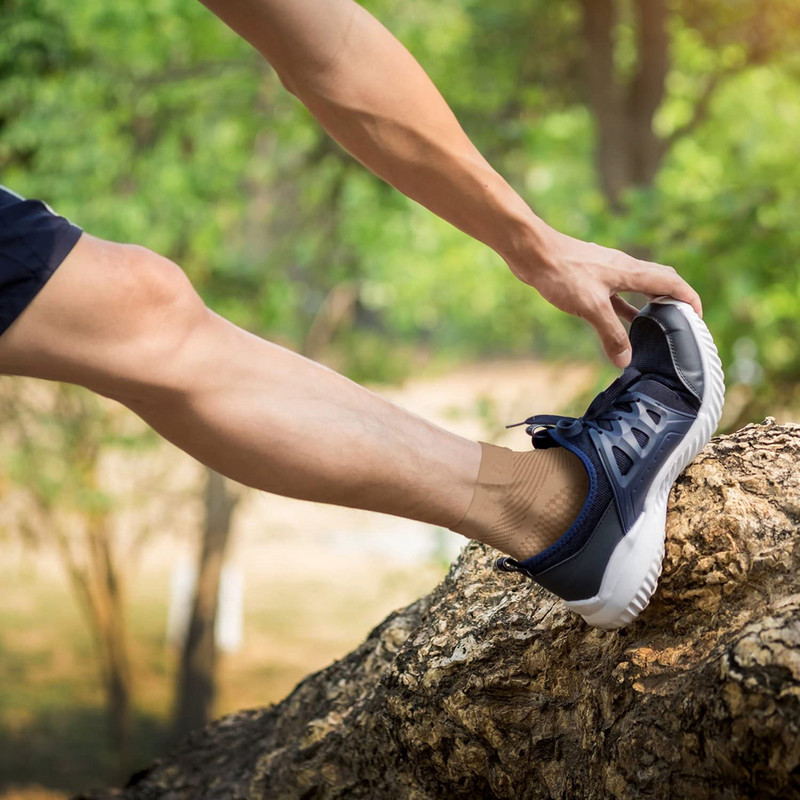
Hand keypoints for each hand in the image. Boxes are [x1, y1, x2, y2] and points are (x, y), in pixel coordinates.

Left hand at [508, 227, 702, 367]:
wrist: (532, 252)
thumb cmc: (562, 272)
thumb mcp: (590, 307)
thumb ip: (610, 333)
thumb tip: (624, 360)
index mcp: (631, 271)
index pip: (672, 283)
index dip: (689, 299)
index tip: (698, 319)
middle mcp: (624, 269)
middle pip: (660, 282)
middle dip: (674, 301)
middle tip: (681, 324)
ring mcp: (607, 273)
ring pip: (638, 289)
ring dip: (649, 306)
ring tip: (656, 328)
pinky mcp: (591, 278)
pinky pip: (617, 295)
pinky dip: (625, 308)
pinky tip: (621, 322)